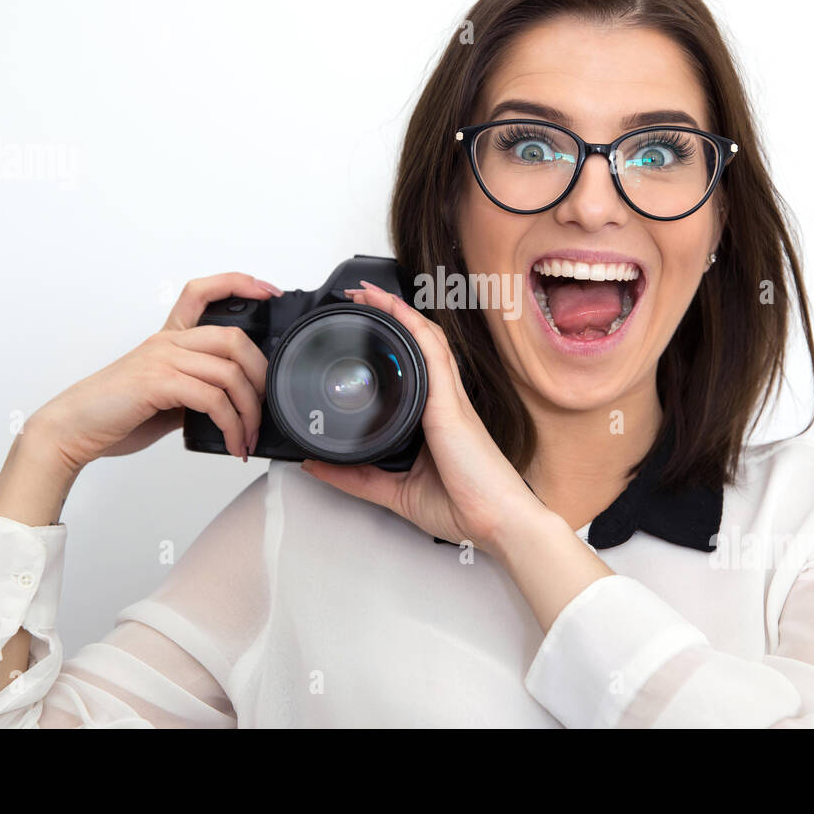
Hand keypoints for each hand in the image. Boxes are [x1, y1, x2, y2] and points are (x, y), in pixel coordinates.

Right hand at [29, 272, 281, 471]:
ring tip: (249, 436)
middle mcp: (167, 343)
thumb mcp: (165, 396)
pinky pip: (213, 398)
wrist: (72, 428)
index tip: (267, 292)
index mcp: (168, 339)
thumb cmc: (116, 413)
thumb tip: (233, 406)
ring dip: (250, 411)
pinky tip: (232, 442)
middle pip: (234, 338)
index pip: (202, 292)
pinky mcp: (157, 383)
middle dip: (262, 374)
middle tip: (267, 405)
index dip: (238, 284)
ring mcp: (161, 360)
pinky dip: (231, 424)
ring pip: (229, 372)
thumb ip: (195, 390)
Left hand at [300, 280, 546, 559]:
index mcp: (434, 417)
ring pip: (426, 339)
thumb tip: (316, 464)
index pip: (414, 364)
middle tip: (359, 295)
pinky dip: (413, 328)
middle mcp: (444, 401)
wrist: (497, 522)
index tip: (362, 322)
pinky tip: (395, 309)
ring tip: (369, 291)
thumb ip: (355, 478)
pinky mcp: (451, 404)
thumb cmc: (465, 505)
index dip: (391, 336)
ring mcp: (450, 399)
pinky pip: (432, 355)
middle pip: (419, 342)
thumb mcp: (395, 491)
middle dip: (390, 313)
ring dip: (397, 310)